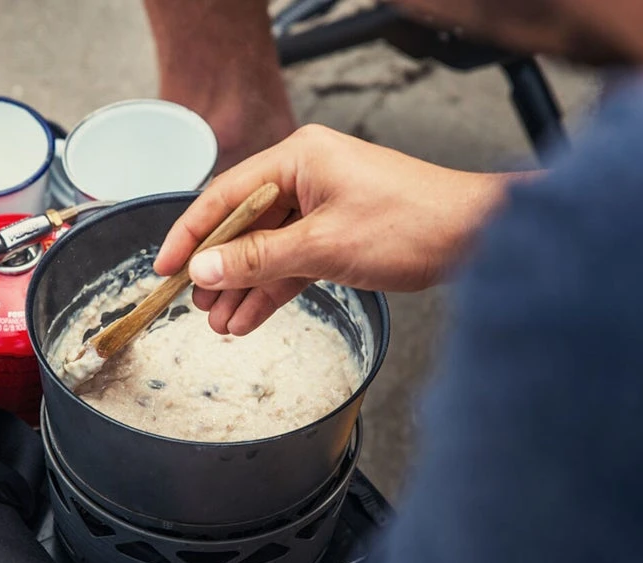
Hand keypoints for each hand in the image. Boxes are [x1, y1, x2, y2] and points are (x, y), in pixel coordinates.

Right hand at [153, 124, 522, 334]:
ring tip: (219, 324)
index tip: (164, 267)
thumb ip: (258, 259)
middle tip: (192, 304)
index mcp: (298, 159)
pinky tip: (249, 319)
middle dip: (219, 269)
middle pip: (243, 224)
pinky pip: (293, 263)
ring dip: (244, 287)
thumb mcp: (323, 246)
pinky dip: (273, 290)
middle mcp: (306, 176)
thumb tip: (204, 270)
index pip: (225, 196)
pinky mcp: (338, 234)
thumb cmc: (412, 224)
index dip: (190, 233)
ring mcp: (322, 205)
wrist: (479, 237)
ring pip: (267, 249)